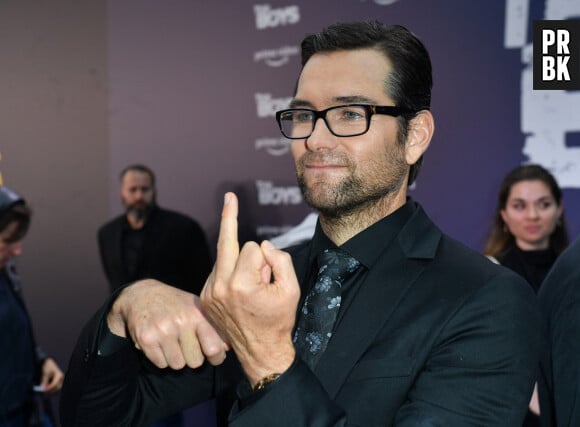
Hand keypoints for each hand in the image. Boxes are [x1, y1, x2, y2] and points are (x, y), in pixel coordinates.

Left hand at [40, 357, 63, 392]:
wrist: (48, 362)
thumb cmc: (48, 366)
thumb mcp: (45, 374)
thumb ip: (44, 381)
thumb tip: (43, 388)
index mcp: (59, 375)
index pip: (54, 384)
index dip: (49, 388)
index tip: (44, 390)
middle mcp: (61, 378)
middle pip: (57, 387)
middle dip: (51, 390)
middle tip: (44, 391)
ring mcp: (60, 379)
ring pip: (57, 387)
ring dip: (51, 389)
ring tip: (45, 390)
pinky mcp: (58, 380)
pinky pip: (55, 386)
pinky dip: (51, 387)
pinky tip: (47, 387)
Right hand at [107, 279, 227, 368]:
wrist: (142, 295)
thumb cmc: (176, 305)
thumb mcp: (197, 309)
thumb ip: (214, 327)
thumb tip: (229, 347)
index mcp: (198, 314)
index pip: (215, 348)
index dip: (217, 357)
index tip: (214, 356)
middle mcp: (181, 321)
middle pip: (196, 362)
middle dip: (192, 357)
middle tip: (186, 344)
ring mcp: (163, 330)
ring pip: (178, 365)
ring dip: (176, 358)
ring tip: (172, 342)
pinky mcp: (146, 339)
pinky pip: (161, 364)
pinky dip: (161, 358)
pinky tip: (160, 343)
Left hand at [201, 192, 299, 385]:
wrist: (259, 351)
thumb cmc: (278, 320)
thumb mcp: (291, 290)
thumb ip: (281, 261)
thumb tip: (264, 245)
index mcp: (241, 285)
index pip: (253, 248)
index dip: (267, 259)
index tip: (272, 276)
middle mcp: (220, 286)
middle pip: (227, 242)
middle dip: (230, 217)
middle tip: (230, 195)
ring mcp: (209, 292)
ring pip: (225, 256)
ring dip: (240, 263)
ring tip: (251, 287)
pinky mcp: (205, 297)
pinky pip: (219, 270)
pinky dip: (231, 272)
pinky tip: (239, 290)